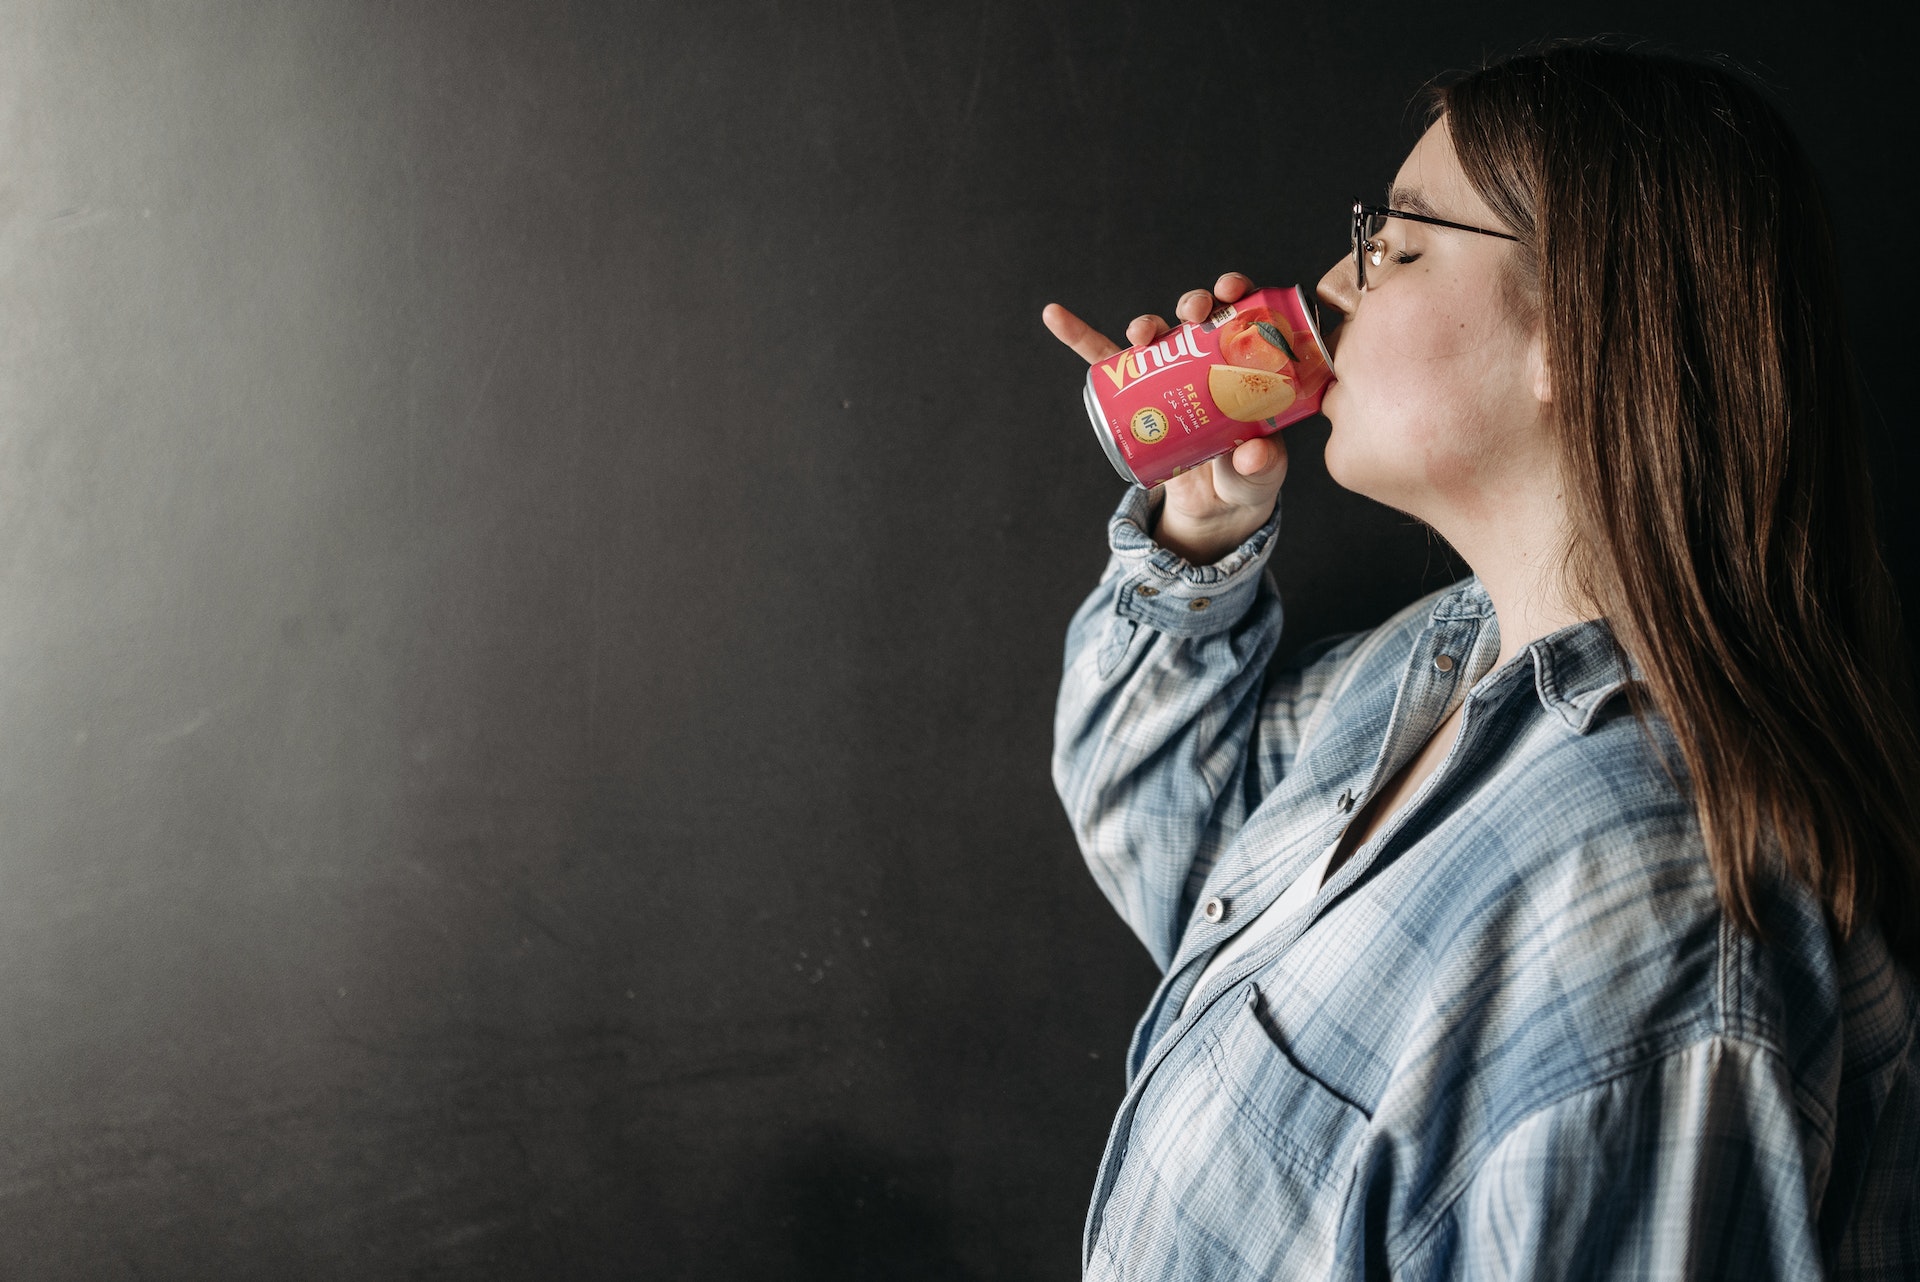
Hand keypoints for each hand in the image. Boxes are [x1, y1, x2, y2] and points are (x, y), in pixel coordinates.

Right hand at [1043, 271, 1287, 564]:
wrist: (1213, 505)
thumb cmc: (1246, 478)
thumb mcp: (1261, 474)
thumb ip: (1263, 465)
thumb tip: (1253, 452)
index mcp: (1244, 366)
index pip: (1243, 316)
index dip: (1237, 293)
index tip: (1231, 291)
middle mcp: (1206, 360)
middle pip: (1197, 317)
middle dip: (1193, 303)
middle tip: (1193, 313)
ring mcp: (1167, 377)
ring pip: (1154, 336)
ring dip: (1145, 324)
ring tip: (1142, 335)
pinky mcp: (1134, 398)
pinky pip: (1102, 363)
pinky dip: (1077, 337)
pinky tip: (1055, 316)